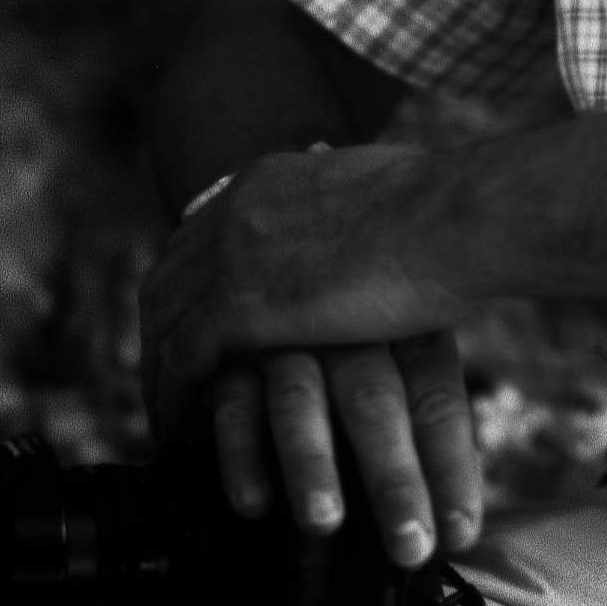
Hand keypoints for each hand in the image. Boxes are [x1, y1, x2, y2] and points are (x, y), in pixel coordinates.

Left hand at [140, 145, 469, 429]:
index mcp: (270, 180)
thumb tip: (380, 208)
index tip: (197, 313)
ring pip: (163, 319)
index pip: (204, 232)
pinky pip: (180, 359)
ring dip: (158, 366)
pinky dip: (173, 393)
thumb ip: (358, 206)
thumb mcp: (383, 188)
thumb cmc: (445, 208)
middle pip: (169, 275)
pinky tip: (179, 425)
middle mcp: (236, 212)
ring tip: (167, 409)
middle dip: (162, 324)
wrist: (448, 218)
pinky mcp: (238, 308)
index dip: (195, 278)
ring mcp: (230, 258)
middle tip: (168, 369)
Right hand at [208, 336, 483, 567]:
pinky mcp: (230, 356)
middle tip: (407, 545)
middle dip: (393, 479)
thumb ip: (417, 427)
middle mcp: (347, 335)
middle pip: (375, 404)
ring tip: (323, 521)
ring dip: (311, 464)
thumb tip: (445, 522)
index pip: (435, 403)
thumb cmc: (351, 348)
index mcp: (404, 334)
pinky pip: (234, 405)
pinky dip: (240, 456)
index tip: (459, 536)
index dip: (452, 470)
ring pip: (299, 402)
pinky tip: (254, 503)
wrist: (263, 259)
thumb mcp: (398, 360)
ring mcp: (286, 342)